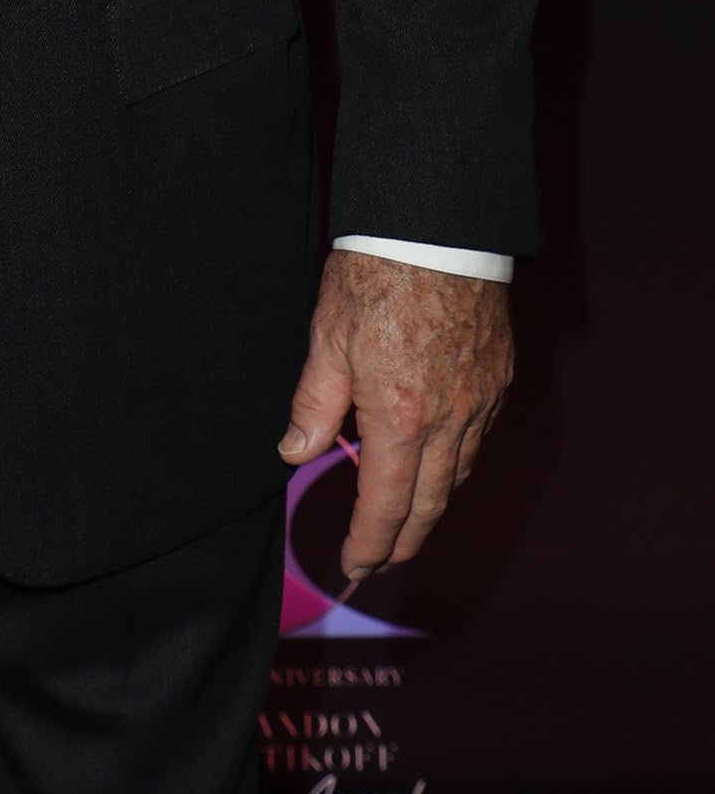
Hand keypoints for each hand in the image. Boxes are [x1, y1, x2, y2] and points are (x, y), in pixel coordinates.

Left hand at [279, 248, 512, 580]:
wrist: (438, 229)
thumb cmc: (377, 275)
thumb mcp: (326, 339)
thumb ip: (313, 405)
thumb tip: (295, 454)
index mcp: (399, 417)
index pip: (384, 505)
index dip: (368, 543)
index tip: (353, 565)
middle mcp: (449, 420)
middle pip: (430, 504)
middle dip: (403, 541)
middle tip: (380, 561)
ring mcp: (481, 401)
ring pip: (459, 474)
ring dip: (432, 506)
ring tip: (407, 520)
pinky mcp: (499, 378)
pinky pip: (479, 438)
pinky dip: (456, 462)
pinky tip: (440, 461)